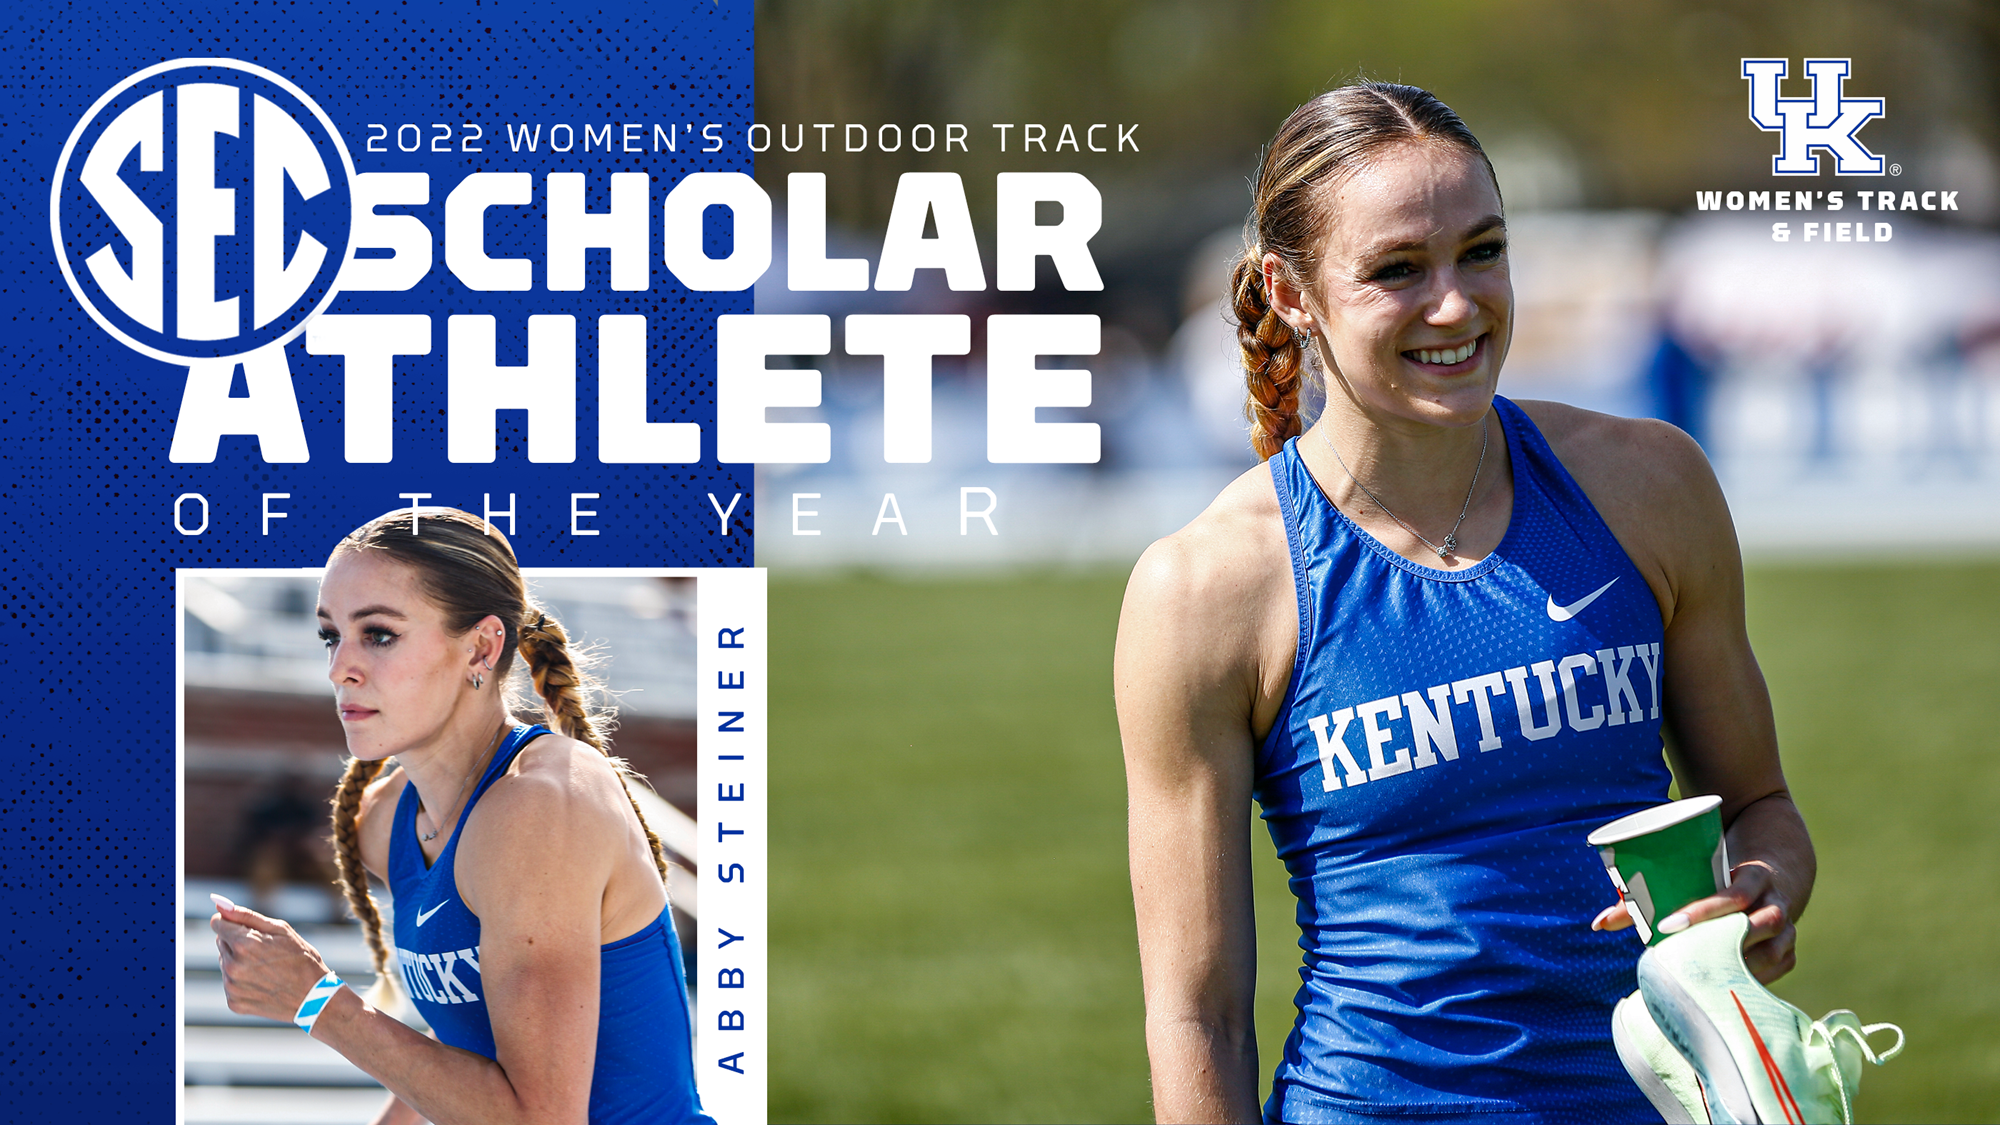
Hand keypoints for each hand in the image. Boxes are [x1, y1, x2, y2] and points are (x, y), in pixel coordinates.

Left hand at [211, 900, 335, 1023]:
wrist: (313, 998)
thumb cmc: (301, 958)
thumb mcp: (280, 930)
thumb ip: (247, 915)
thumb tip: (220, 905)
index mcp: (244, 943)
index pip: (217, 924)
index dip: (232, 923)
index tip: (245, 928)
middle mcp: (233, 965)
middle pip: (220, 942)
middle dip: (237, 942)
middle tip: (264, 950)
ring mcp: (232, 986)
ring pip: (224, 963)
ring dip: (239, 961)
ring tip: (265, 968)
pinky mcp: (233, 1002)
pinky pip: (229, 983)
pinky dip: (241, 981)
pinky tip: (262, 983)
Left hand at [1589, 860, 1796, 983]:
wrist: (1772, 874)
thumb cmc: (1719, 876)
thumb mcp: (1694, 875)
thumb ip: (1647, 898)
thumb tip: (1599, 925)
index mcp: (1754, 876)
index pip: (1735, 894)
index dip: (1704, 910)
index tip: (1667, 924)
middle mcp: (1776, 901)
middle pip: (1760, 924)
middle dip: (1722, 942)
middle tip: (1684, 959)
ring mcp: (1788, 927)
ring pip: (1775, 951)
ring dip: (1741, 967)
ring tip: (1704, 978)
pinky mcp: (1788, 949)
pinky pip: (1780, 967)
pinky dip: (1758, 980)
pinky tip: (1730, 989)